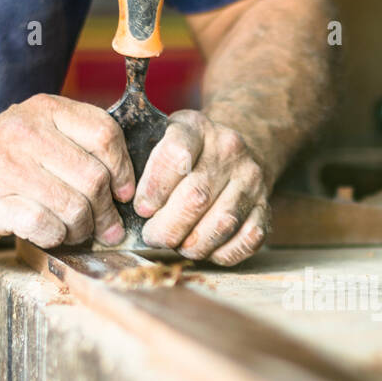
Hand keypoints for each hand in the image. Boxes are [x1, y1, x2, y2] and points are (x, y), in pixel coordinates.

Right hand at [0, 94, 134, 246]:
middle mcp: (26, 132)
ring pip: (75, 206)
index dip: (123, 170)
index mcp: (44, 110)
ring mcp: (7, 167)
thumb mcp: (35, 130)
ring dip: (83, 229)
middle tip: (105, 227)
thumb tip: (128, 183)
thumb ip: (77, 142)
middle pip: (94, 177)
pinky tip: (49, 234)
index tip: (122, 193)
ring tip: (76, 232)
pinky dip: (56, 237)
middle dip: (106, 212)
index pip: (105, 134)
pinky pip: (47, 226)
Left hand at [130, 110, 270, 265]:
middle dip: (168, 227)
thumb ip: (138, 160)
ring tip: (178, 244)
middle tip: (152, 236)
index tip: (141, 208)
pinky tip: (206, 248)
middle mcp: (230, 150)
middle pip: (196, 197)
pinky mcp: (266, 208)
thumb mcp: (160, 138)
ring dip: (193, 244)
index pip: (175, 154)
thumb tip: (116, 203)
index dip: (154, 188)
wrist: (237, 150)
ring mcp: (252, 180)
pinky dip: (222, 253)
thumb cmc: (186, 154)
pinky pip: (247, 241)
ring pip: (222, 223)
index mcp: (196, 127)